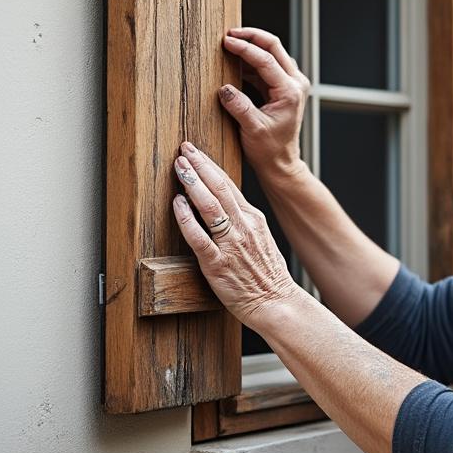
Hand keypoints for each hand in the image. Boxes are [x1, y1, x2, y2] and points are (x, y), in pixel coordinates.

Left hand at [170, 141, 303, 323]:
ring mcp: (231, 245)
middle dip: (200, 165)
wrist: (276, 303)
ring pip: (210, 206)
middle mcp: (244, 227)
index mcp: (254, 220)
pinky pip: (199, 237)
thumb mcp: (262, 240)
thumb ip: (244, 222)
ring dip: (193, 183)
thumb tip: (227, 206)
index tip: (195, 152)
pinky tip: (177, 203)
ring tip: (179, 167)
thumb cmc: (267, 276)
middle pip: (219, 188)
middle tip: (184, 149)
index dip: (210, 166)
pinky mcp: (217, 264)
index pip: (229, 185)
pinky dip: (186, 218)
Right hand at [218, 27, 309, 178]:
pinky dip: (251, 60)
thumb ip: (239, 107)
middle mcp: (294, 83)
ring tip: (229, 45)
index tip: (226, 41)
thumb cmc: (269, 149)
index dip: (245, 48)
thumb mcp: (252, 129)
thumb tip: (224, 88)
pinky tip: (235, 61)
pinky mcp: (282, 87)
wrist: (280, 162)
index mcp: (290, 91)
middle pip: (274, 47)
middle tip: (229, 34)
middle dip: (251, 37)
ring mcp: (290, 84)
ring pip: (272, 53)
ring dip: (251, 47)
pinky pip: (267, 66)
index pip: (266, 59)